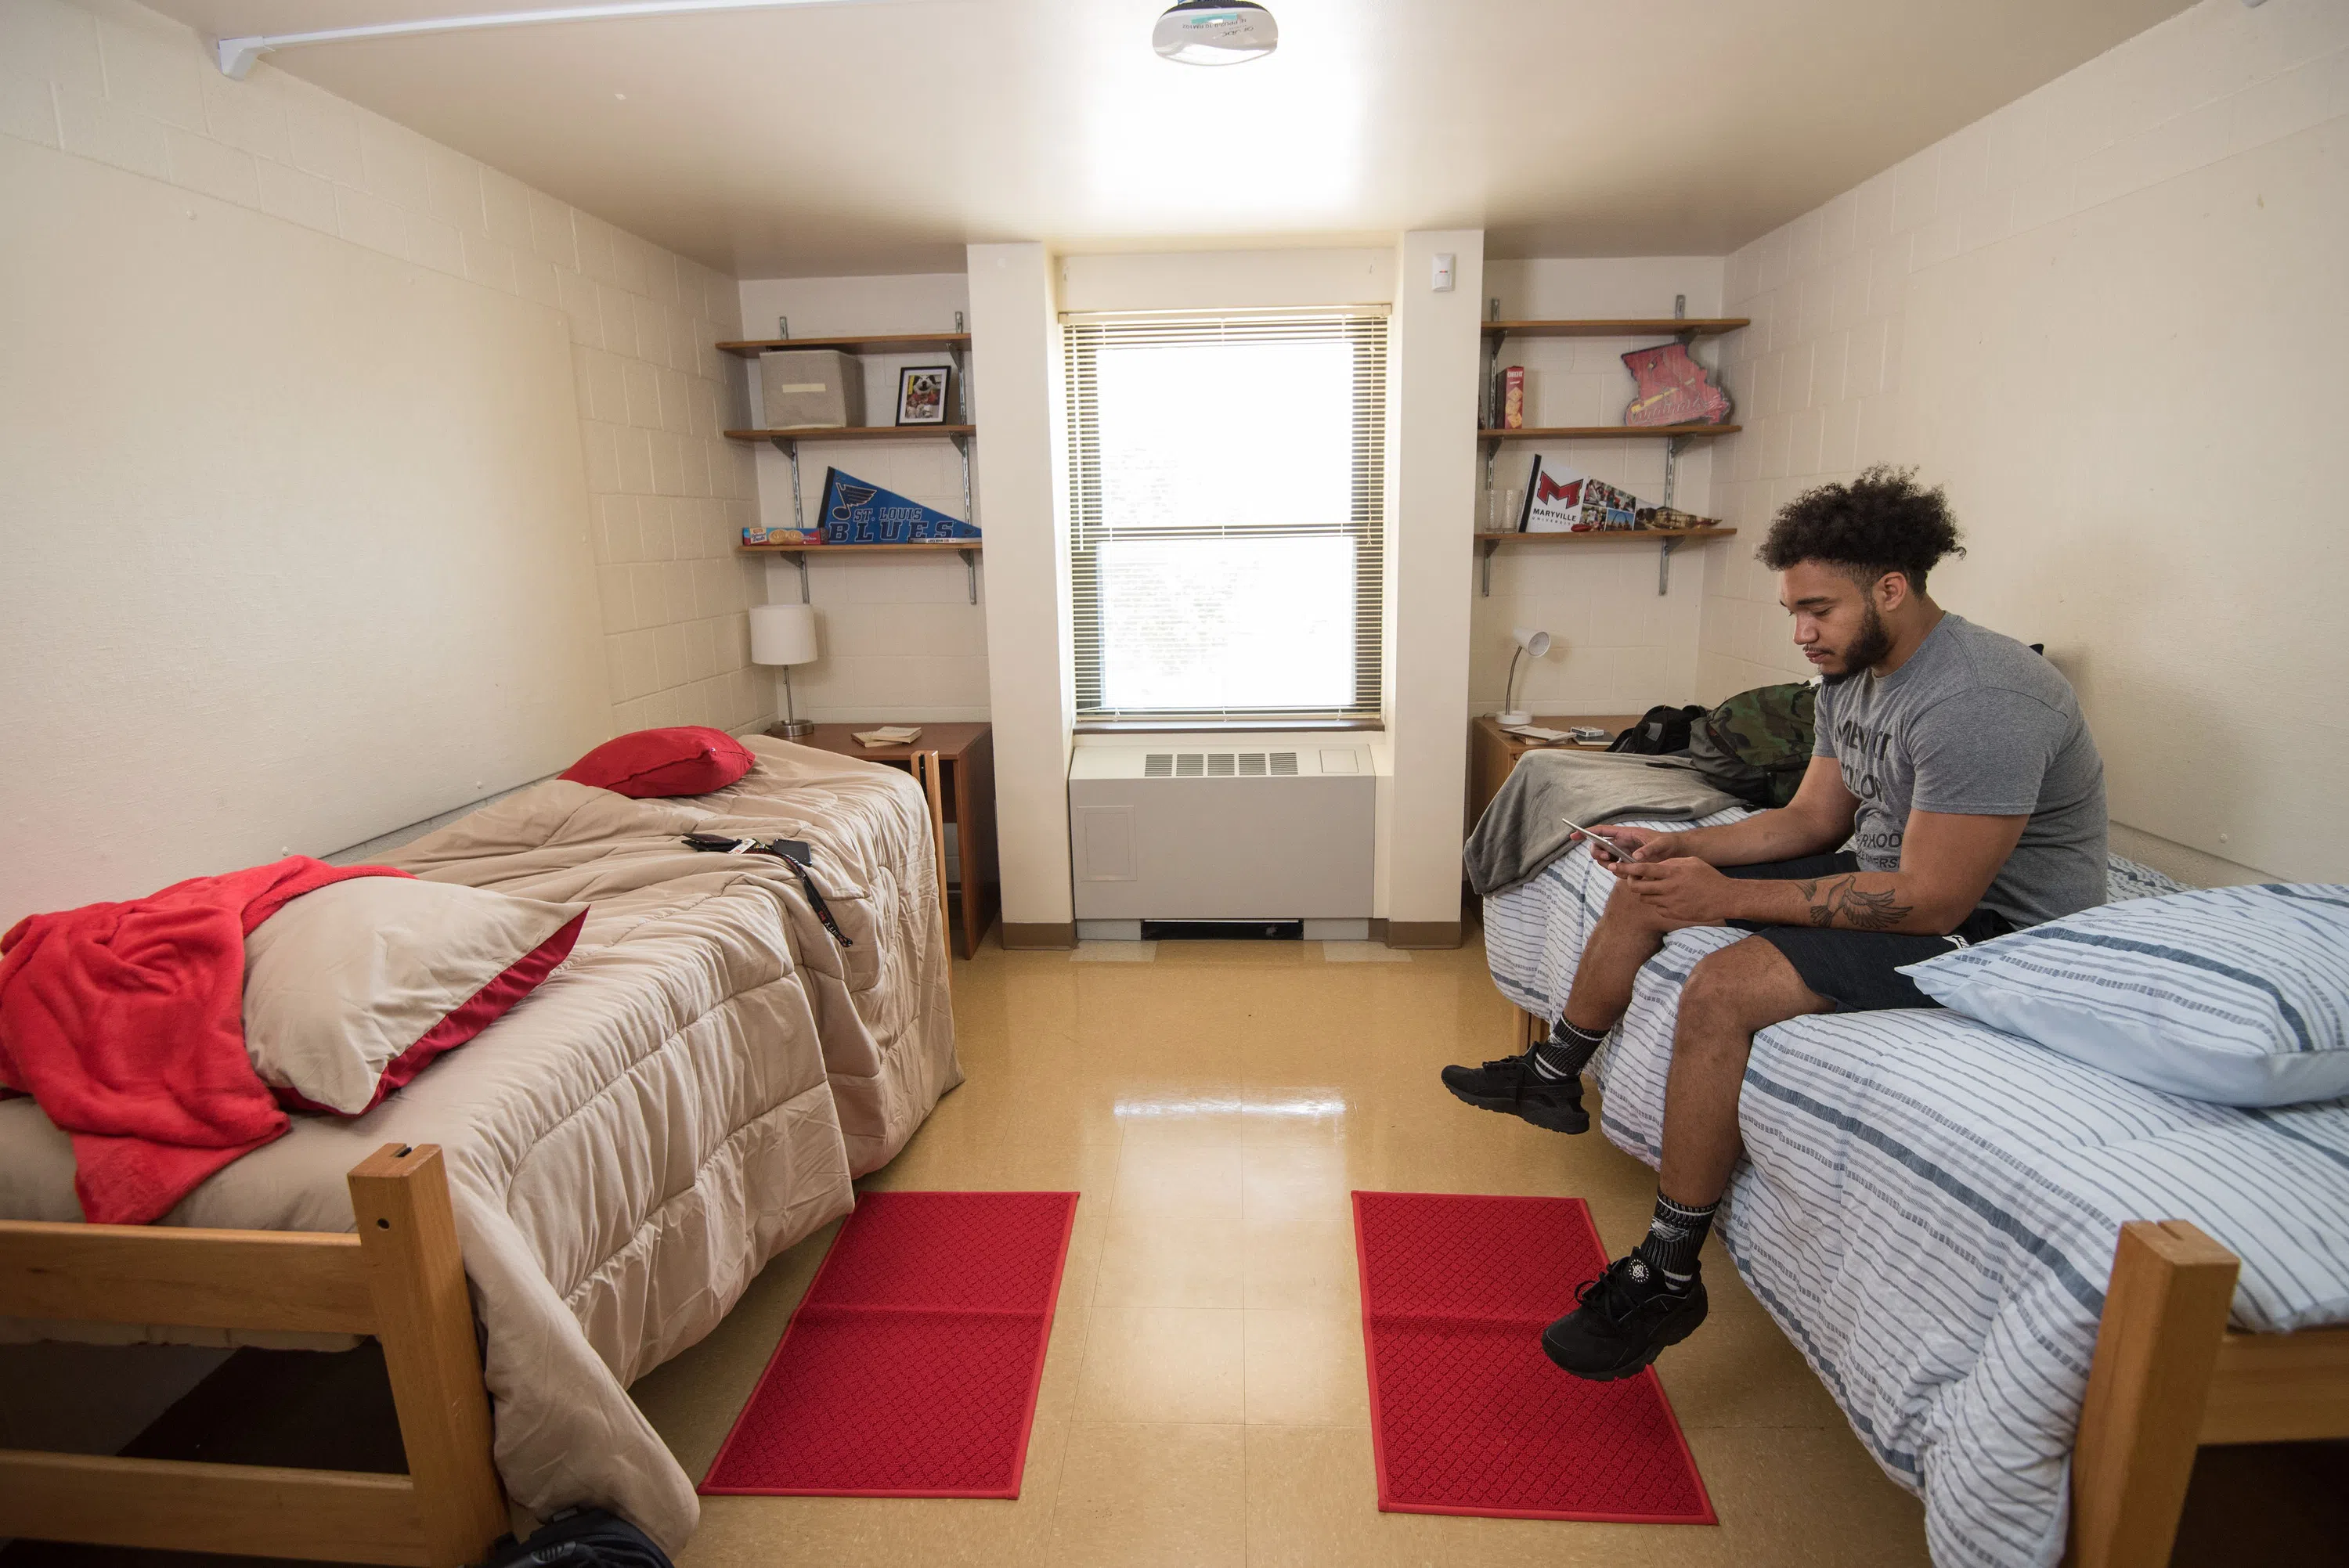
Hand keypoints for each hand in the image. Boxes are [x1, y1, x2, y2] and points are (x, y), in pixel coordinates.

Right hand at [1572, 824, 1691, 866]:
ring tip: (1617, 867)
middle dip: (1597, 853)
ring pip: (1605, 860)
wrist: (1677, 853)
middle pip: (1599, 847)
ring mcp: (1623, 854)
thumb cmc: (1669, 844)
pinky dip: (1618, 873)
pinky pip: (1616, 869)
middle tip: (1605, 859)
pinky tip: (1628, 874)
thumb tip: (1635, 858)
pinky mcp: (1628, 865)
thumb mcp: (1661, 844)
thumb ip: (1648, 850)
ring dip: (1607, 865)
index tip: (1573, 836)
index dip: (1586, 833)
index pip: (1601, 831)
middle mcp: (1621, 843)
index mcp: (1625, 833)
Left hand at [1614, 857, 1741, 924]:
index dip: (1625, 868)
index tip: (1614, 866)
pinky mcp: (1673, 914)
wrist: (1725, 898)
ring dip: (1646, 893)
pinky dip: (1658, 903)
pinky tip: (1671, 899)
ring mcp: (1670, 903)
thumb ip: (1670, 863)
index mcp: (1672, 872)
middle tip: (1635, 879)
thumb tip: (1654, 866)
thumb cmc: (1708, 877)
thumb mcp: (1690, 862)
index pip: (1642, 869)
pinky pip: (1657, 908)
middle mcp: (1668, 888)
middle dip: (1632, 883)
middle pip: (1637, 887)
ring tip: (1658, 888)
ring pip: (1645, 898)